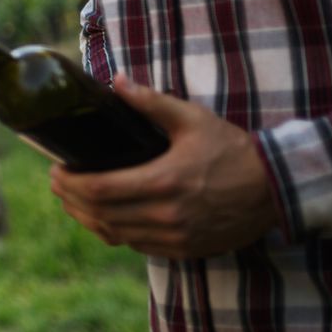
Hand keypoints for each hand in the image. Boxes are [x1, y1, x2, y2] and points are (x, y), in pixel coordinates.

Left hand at [49, 77, 277, 258]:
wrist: (276, 189)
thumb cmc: (233, 150)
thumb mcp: (193, 119)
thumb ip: (151, 102)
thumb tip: (117, 81)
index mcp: (162, 182)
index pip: (97, 189)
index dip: (68, 183)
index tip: (56, 169)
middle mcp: (164, 216)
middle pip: (97, 214)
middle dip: (69, 199)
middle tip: (58, 183)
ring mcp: (174, 238)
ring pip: (112, 234)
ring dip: (86, 218)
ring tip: (73, 200)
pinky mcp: (183, 250)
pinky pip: (135, 245)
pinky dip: (113, 232)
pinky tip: (104, 217)